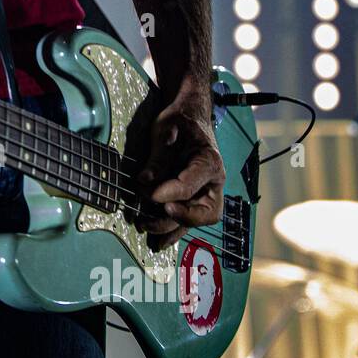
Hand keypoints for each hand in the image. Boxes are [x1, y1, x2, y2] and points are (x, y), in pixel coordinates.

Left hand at [136, 94, 224, 249]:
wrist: (189, 116)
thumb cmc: (180, 121)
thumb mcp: (167, 130)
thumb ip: (158, 156)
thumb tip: (144, 180)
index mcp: (209, 161)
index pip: (191, 184)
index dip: (170, 192)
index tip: (149, 195)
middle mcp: (213, 182)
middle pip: (205, 211)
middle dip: (178, 218)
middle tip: (151, 217)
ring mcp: (205, 192)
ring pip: (195, 220)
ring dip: (170, 228)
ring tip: (144, 227)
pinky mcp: (194, 198)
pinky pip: (187, 221)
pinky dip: (173, 232)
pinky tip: (157, 241)